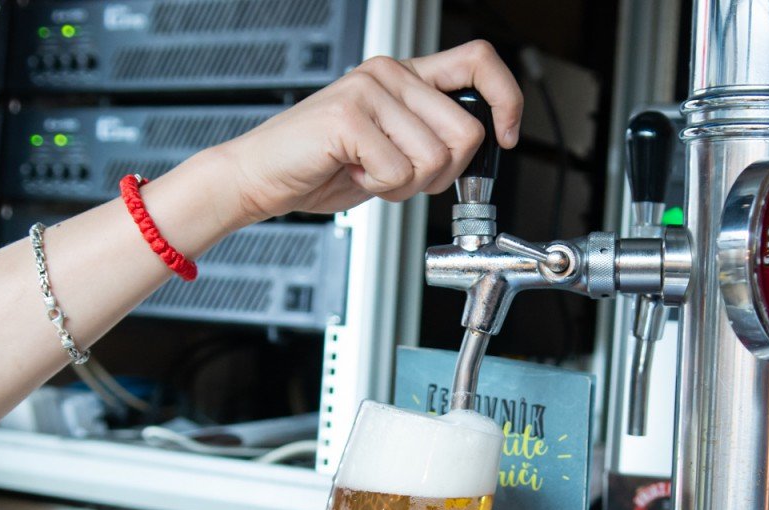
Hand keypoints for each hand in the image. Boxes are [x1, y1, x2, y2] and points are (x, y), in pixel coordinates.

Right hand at [214, 40, 522, 224]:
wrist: (262, 177)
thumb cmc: (325, 166)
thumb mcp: (394, 149)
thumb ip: (434, 139)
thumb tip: (483, 144)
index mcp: (406, 76)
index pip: (480, 61)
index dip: (507, 99)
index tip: (507, 136)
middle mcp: (390, 74)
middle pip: (466, 132)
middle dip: (442, 174)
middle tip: (400, 175)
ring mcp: (369, 90)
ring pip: (434, 158)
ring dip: (405, 185)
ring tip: (368, 172)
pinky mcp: (349, 115)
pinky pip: (397, 171)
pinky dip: (378, 189)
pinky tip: (351, 173)